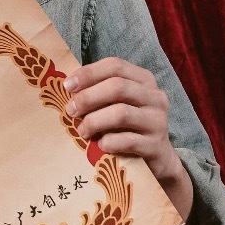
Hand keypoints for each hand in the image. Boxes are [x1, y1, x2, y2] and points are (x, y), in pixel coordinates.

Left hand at [65, 58, 193, 224]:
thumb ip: (99, 92)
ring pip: (120, 113)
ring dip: (94, 122)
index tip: (67, 86)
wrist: (158, 159)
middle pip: (117, 87)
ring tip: (82, 131)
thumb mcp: (118, 104)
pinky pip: (127, 140)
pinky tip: (100, 146)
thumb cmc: (129, 127)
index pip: (115, 66)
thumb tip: (67, 86)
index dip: (88, 73)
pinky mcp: (156, 145)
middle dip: (87, 98)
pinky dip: (108, 142)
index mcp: (144, 80)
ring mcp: (157, 121)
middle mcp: (155, 97)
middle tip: (71, 111)